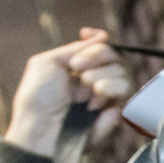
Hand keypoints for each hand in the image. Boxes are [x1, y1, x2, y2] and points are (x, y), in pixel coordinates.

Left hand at [4, 30, 130, 162]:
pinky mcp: (115, 111)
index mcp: (77, 70)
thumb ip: (74, 48)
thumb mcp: (46, 62)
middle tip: (77, 68)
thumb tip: (100, 37)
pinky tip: (94, 100)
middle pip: (113, 55)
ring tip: (84, 89)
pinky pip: (126, 90)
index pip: (99, 47)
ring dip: (101, 75)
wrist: (41, 129)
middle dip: (96, 56)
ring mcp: (105, 96)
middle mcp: (93, 80)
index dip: (96, 40)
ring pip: (121, 71)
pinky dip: (110, 89)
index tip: (85, 33)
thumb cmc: (37, 100)